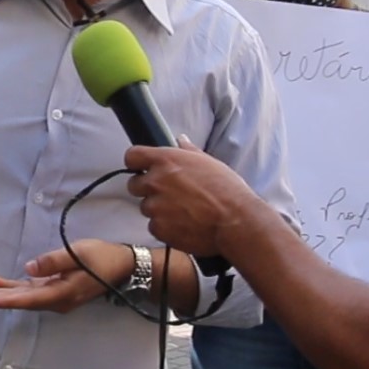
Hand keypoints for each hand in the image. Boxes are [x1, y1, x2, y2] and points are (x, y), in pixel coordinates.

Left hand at [0, 239, 134, 312]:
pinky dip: (12, 288)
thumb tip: (29, 267)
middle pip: (21, 301)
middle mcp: (56, 299)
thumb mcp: (78, 254)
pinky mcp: (55, 288)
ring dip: (0, 295)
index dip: (5, 300)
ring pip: (23, 297)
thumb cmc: (100, 258)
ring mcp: (55, 296)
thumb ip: (53, 261)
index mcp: (62, 293)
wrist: (120, 265)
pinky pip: (29, 291)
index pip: (28, 299)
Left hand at [125, 134, 254, 256]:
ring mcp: (155, 206)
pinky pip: (154, 227)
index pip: (132, 156)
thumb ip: (188, 151)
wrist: (236, 221)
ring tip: (183, 212)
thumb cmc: (227, 190)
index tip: (141, 168)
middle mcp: (156, 181)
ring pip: (146, 207)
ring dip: (159, 210)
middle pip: (134, 184)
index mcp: (166, 160)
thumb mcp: (209, 162)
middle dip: (148, 189)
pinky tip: (184, 225)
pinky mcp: (159, 228)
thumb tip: (180, 140)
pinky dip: (165, 227)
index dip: (136, 163)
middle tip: (169, 195)